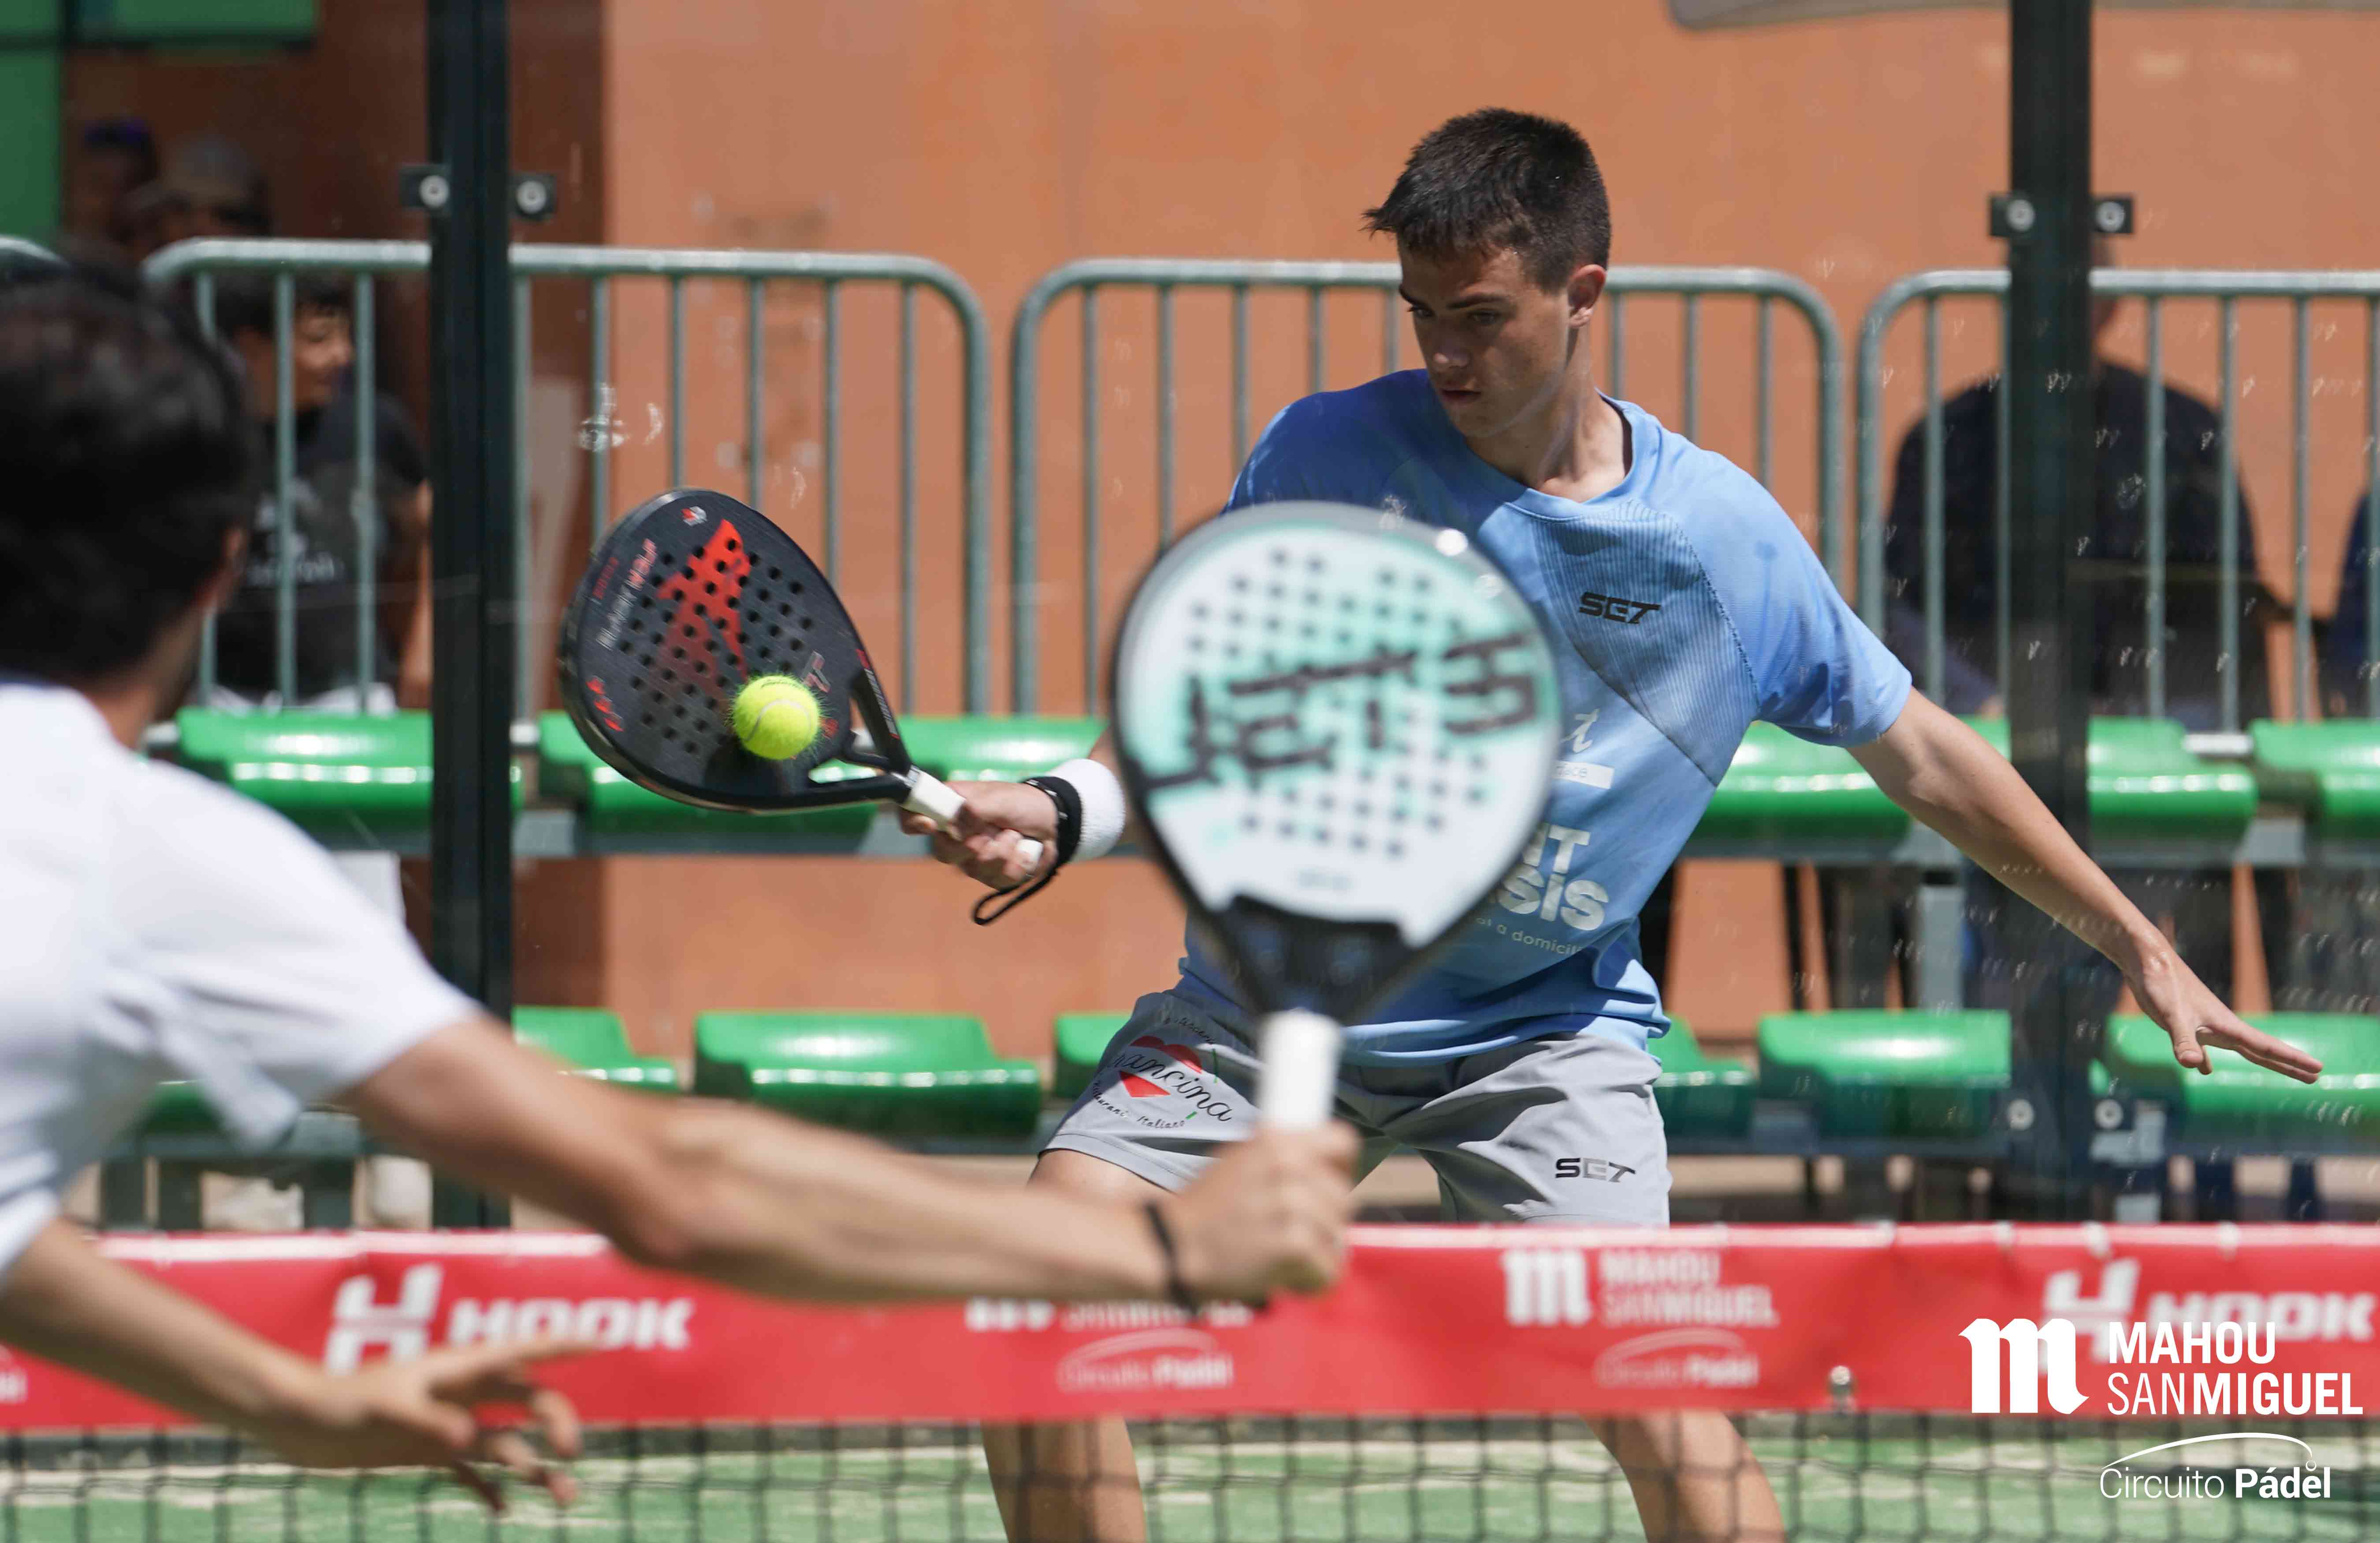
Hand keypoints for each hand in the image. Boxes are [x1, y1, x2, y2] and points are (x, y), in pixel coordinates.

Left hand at [256, 1338, 586, 1511]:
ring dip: (538, 1468)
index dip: (564, 1344)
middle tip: (570, 1455)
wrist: (301, 1423)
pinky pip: (473, 1471)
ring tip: (567, 1498)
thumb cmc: (342, 1404)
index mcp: (460, 1368)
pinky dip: (492, 1490)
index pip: (523, 1350)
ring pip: (509, 1442)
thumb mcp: (387, 1410)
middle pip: (528, 1400)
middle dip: (558, 1423)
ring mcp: (449, 1423)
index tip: (603, 1341)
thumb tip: (470, 1440)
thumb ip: (430, 1423)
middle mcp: (463, 1393)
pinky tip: (505, 1512)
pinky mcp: (430, 1450)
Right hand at [897, 780, 1056, 891]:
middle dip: (973, 843)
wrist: (1055, 822)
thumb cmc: (1022, 803)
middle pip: (942, 852)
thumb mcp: (998, 799)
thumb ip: (974, 811)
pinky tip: (1024, 850)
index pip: (913, 816)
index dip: (913, 822)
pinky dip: (1016, 863)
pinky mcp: (992, 875)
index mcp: (950, 808)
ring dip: (1002, 850)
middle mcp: (955, 834)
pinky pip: (996, 879)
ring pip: (973, 867)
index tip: (930, 825)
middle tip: (992, 830)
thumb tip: (955, 827)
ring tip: (1015, 835)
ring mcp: (972, 858)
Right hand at [1160, 1124, 1358, 1299]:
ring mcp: (1292, 1205)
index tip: (1325, 1186)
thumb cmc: (1205, 1208)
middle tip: (1292, 1235)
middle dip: (1325, 1222)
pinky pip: (1329, 1269)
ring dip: (1316, 1255)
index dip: (1340, 1169)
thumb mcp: (1240, 1159)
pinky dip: (1311, 1282)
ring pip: (1338, 1236)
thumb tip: (1323, 1169)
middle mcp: (1289, 1166)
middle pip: (1343, 1197)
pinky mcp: (1293, 1245)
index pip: (1343, 1142)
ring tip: (1282, 1258)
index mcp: (1278, 1140)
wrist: (1173, 1246)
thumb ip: (1280, 1156)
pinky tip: (1285, 1278)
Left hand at [2129, 945, 2323, 1083]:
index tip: (2319, 1069)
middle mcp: (2221, 1026)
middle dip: (2288, 1064)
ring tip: (2281, 1071)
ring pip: (2239, 1049)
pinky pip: (2204, 1048)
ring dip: (2261, 1061)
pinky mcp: (2186, 1024)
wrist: (2148, 962)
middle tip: (2315, 1077)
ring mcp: (2205, 1025)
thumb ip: (2183, 1041)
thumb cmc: (2162, 985)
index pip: (2266, 1047)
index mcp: (2226, 1026)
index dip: (2292, 1060)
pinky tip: (2204, 1070)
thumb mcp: (2171, 1016)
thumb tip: (2195, 1067)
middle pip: (2261, 1050)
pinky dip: (2207, 1060)